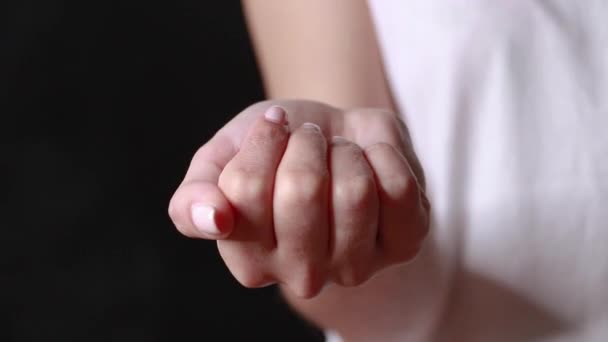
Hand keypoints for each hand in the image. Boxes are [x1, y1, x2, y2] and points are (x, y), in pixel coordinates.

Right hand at [168, 100, 429, 297]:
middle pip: (301, 190)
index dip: (261, 140)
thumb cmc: (275, 150)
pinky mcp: (404, 244)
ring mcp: (357, 265)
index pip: (243, 191)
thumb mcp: (222, 160)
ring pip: (354, 190)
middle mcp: (302, 276)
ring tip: (340, 154)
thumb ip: (194, 195)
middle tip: (310, 141)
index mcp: (249, 261)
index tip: (272, 127)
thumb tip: (213, 219)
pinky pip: (398, 186)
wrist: (333, 137)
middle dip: (306, 143)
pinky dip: (384, 152)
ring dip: (345, 151)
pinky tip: (371, 160)